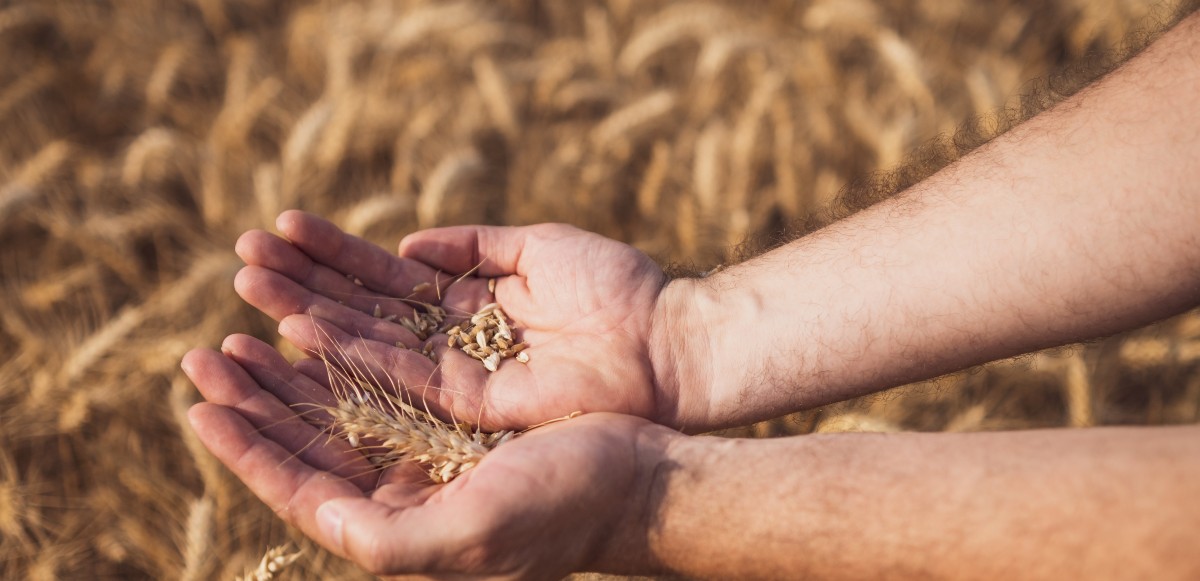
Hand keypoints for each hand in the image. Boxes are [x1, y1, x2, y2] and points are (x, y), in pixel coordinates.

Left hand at [181, 336, 668, 577]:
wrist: (640, 475)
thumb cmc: (564, 510)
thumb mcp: (475, 532)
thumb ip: (392, 540)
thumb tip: (317, 518)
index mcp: (398, 518)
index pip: (300, 483)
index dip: (246, 446)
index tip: (200, 404)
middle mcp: (406, 478)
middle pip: (310, 434)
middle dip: (257, 395)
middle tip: (206, 352)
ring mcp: (430, 435)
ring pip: (342, 390)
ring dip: (294, 356)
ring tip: (255, 315)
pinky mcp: (460, 397)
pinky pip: (389, 361)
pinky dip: (353, 333)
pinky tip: (325, 314)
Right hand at [235, 210, 701, 430]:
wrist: (667, 341)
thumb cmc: (616, 290)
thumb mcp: (536, 247)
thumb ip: (473, 245)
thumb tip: (408, 242)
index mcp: (463, 308)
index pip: (380, 281)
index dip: (329, 258)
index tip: (276, 232)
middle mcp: (448, 348)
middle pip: (359, 317)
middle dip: (299, 290)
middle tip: (237, 265)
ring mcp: (453, 381)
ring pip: (362, 351)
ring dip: (302, 324)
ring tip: (244, 295)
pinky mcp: (466, 408)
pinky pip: (396, 380)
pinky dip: (346, 357)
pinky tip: (296, 332)